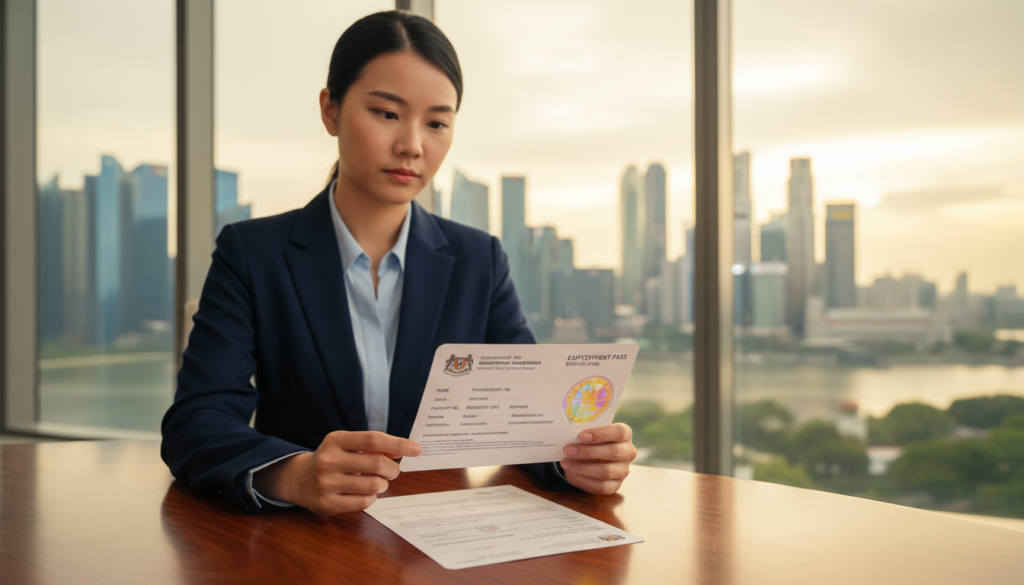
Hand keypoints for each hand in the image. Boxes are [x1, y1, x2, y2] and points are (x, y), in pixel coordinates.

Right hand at [252, 431, 420, 515]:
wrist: (298, 480)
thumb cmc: (332, 459)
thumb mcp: (348, 446)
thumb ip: (375, 447)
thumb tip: (403, 449)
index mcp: (335, 440)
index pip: (373, 439)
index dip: (398, 443)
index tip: (417, 449)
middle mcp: (329, 460)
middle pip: (377, 464)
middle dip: (393, 469)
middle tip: (392, 471)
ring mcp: (326, 483)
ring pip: (374, 485)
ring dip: (383, 484)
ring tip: (376, 482)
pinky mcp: (327, 504)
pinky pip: (365, 502)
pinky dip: (372, 497)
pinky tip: (364, 492)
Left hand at [560, 423, 636, 494]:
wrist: (590, 459)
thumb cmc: (590, 441)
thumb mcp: (590, 434)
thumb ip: (585, 433)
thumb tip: (570, 434)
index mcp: (625, 434)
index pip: (619, 432)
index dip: (601, 434)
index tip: (582, 436)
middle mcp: (628, 452)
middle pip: (613, 452)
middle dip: (588, 452)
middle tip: (568, 450)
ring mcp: (623, 470)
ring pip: (606, 471)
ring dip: (583, 467)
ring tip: (566, 462)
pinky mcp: (615, 485)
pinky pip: (602, 485)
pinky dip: (585, 479)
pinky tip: (573, 472)